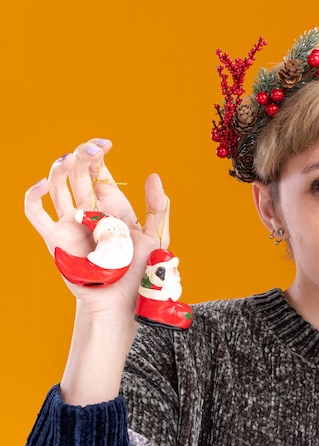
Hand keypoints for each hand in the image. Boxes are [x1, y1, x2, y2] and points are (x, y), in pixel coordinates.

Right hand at [24, 138, 167, 314]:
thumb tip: (152, 175)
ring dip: (60, 167)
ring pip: (56, 186)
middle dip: (82, 155)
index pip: (97, 173)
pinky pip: (35, 213)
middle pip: (76, 173)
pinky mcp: (55, 238)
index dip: (97, 156)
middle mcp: (87, 211)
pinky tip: (43, 183)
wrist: (123, 301)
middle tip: (95, 147)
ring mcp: (69, 223)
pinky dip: (33, 195)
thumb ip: (157, 207)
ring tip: (72, 157)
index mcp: (110, 207)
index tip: (106, 144)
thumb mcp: (156, 236)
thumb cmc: (140, 272)